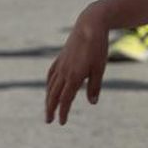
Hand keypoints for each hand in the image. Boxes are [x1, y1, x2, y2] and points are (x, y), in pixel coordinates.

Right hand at [45, 6, 109, 123]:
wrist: (90, 25)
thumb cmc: (98, 47)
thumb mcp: (100, 68)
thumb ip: (95, 86)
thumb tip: (92, 102)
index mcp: (74, 76)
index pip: (65, 99)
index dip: (63, 112)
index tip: (61, 122)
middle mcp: (64, 72)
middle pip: (54, 94)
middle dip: (50, 109)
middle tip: (48, 121)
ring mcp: (61, 64)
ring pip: (51, 85)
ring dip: (48, 98)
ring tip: (48, 107)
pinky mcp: (61, 57)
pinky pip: (51, 74)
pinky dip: (49, 83)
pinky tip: (49, 86)